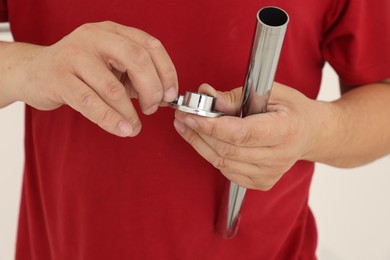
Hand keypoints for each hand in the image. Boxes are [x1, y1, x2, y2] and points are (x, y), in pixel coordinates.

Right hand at [1, 21, 177, 136]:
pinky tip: (123, 130)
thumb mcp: (112, 67)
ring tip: (135, 127)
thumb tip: (163, 96)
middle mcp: (94, 37)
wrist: (34, 72)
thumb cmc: (80, 72)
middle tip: (152, 109)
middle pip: (137, 59)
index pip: (150, 45)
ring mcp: (74, 56)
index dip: (166, 71)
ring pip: (113, 87)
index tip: (170, 94)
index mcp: (112, 31)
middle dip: (152, 89)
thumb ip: (136, 76)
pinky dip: (111, 119)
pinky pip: (90, 102)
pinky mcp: (59, 78)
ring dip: (130, 112)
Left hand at [173, 83, 320, 189]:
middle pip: (228, 151)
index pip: (241, 134)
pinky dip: (212, 155)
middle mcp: (280, 157)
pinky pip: (227, 171)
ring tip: (186, 126)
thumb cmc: (291, 109)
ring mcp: (270, 174)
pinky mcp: (262, 182)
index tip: (190, 115)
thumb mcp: (270, 92)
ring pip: (223, 163)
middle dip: (199, 134)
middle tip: (181, 117)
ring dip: (200, 144)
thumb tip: (206, 95)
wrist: (311, 133)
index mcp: (286, 130)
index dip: (211, 127)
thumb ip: (236, 96)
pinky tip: (204, 141)